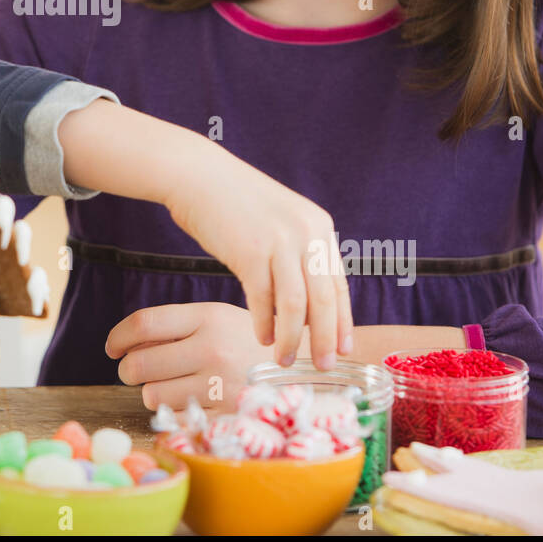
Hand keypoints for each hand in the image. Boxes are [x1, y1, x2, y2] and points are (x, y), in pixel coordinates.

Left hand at [108, 303, 272, 411]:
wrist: (308, 369)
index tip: (112, 347)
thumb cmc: (252, 343)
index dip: (118, 337)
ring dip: (153, 393)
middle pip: (140, 363)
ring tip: (171, 386)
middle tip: (135, 370)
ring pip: (153, 395)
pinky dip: (176, 413)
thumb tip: (127, 341)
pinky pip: (177, 419)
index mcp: (208, 317)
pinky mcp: (226, 416)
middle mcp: (212, 349)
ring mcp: (220, 385)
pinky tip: (192, 402)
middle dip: (129, 370)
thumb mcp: (220, 318)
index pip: (144, 323)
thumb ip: (178, 327)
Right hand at [165, 149, 352, 369]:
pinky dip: (264, 323)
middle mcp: (307, 234)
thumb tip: (306, 302)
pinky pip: (263, 299)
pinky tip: (260, 337)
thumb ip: (298, 253)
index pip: (339, 283)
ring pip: (297, 305)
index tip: (343, 348)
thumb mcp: (281, 220)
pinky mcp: (251, 252)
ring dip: (292, 339)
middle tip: (323, 367)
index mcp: (319, 226)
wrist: (199, 175)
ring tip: (285, 360)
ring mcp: (280, 242)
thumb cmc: (235, 201)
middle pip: (325, 299)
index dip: (342, 320)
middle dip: (325, 339)